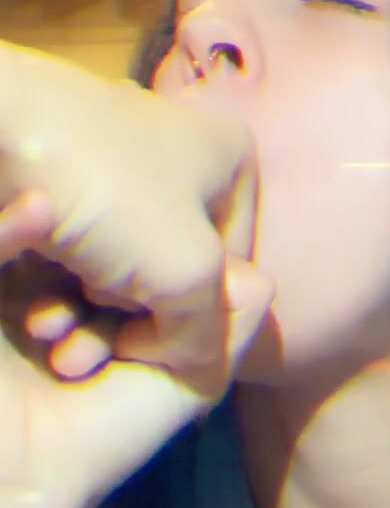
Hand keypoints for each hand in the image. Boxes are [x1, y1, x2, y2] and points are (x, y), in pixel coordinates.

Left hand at [0, 42, 274, 507]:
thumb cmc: (106, 193)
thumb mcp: (188, 272)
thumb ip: (210, 328)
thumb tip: (191, 355)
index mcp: (232, 157)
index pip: (234, 273)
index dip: (194, 322)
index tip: (146, 336)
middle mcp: (183, 152)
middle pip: (176, 271)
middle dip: (135, 315)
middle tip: (98, 320)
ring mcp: (120, 163)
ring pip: (122, 266)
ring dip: (89, 311)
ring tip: (53, 321)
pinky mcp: (66, 177)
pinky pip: (80, 248)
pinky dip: (59, 283)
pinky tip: (37, 299)